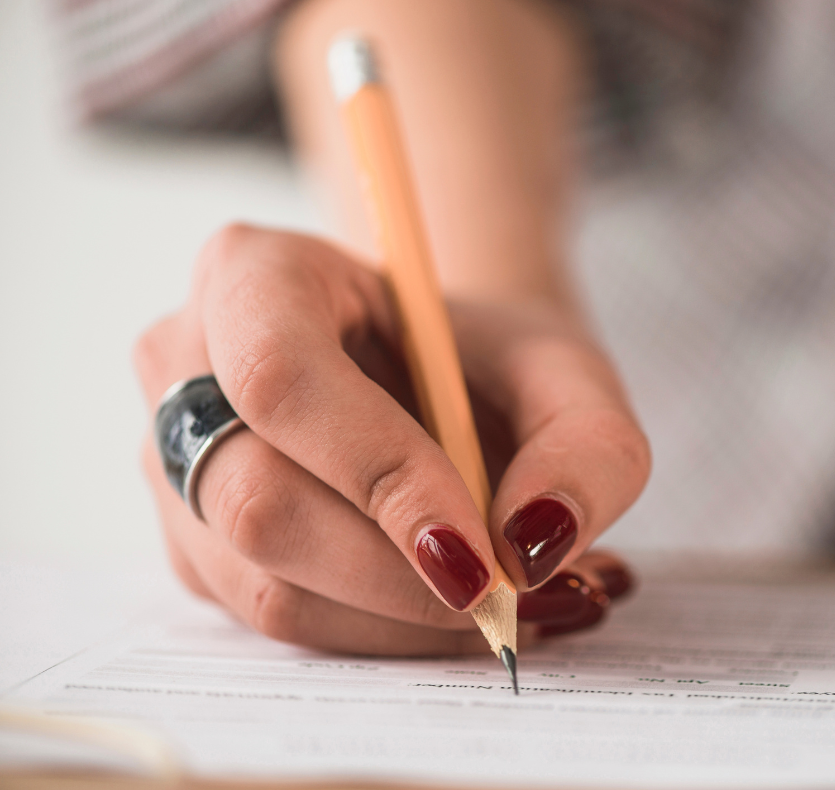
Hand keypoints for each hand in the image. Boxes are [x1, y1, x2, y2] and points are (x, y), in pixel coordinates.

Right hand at [135, 224, 649, 654]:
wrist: (447, 381)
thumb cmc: (490, 360)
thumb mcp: (569, 373)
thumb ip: (587, 446)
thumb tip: (532, 545)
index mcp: (254, 273)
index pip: (282, 377)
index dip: (377, 471)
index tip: (481, 550)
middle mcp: (185, 366)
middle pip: (259, 499)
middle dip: (399, 574)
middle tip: (516, 597)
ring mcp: (176, 465)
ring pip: (266, 584)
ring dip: (405, 619)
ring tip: (519, 603)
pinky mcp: (200, 548)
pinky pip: (284, 620)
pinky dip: (388, 634)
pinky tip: (464, 605)